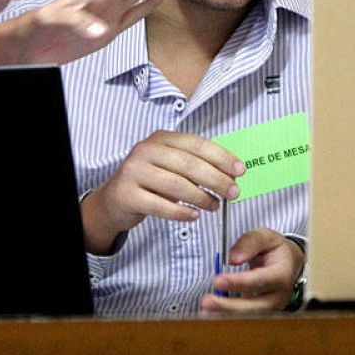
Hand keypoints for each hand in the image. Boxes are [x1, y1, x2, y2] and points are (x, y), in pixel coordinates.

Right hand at [80, 131, 242, 254]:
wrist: (113, 200)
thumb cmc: (149, 182)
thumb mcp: (170, 166)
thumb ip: (195, 166)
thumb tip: (230, 174)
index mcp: (160, 138)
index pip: (196, 144)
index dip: (221, 157)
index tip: (240, 170)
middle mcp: (145, 150)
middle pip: (189, 164)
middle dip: (216, 179)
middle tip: (234, 192)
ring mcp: (134, 172)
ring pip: (176, 185)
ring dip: (201, 197)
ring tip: (215, 206)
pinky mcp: (127, 194)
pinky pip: (160, 205)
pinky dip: (180, 212)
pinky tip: (194, 215)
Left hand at [200, 229, 304, 313]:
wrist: (289, 263)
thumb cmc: (275, 249)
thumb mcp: (266, 236)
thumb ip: (250, 243)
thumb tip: (232, 259)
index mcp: (283, 273)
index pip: (260, 280)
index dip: (239, 282)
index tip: (218, 280)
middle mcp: (279, 295)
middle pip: (256, 306)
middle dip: (230, 306)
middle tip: (207, 301)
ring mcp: (272, 307)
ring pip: (250, 317)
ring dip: (226, 315)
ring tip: (205, 311)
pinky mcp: (262, 313)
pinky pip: (245, 318)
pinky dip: (227, 316)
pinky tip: (211, 314)